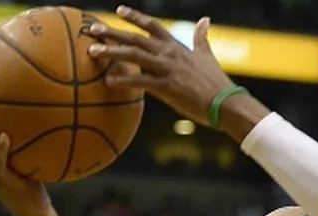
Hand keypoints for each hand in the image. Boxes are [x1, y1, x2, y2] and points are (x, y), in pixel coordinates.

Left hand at [87, 8, 244, 128]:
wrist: (226, 102)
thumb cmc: (217, 83)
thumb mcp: (207, 55)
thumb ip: (201, 37)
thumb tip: (205, 19)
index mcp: (177, 47)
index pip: (152, 25)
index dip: (135, 17)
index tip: (119, 10)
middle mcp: (169, 54)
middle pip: (135, 38)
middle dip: (112, 33)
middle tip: (92, 30)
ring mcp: (167, 69)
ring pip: (133, 55)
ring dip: (111, 52)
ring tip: (91, 52)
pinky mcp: (167, 87)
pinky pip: (140, 82)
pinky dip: (123, 81)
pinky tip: (109, 81)